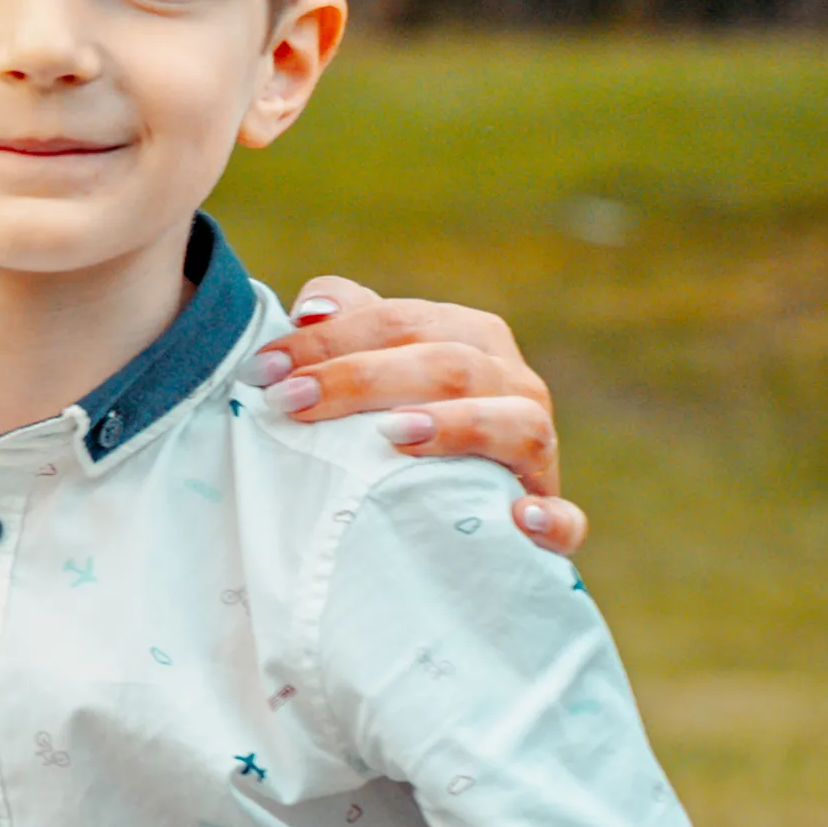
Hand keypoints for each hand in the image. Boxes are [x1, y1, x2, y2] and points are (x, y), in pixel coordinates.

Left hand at [257, 275, 585, 552]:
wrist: (452, 502)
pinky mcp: (548, 511)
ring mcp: (539, 447)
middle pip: (447, 365)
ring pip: (515, 423)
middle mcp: (512, 382)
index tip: (263, 370)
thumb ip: (345, 321)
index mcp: (468, 335)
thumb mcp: (371, 360)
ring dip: (457, 427)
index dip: (326, 340)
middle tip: (293, 402)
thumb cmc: (395, 414)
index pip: (397, 321)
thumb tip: (309, 309)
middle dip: (362, 378)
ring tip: (393, 435)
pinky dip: (547, 518)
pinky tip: (515, 517)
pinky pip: (564, 517)